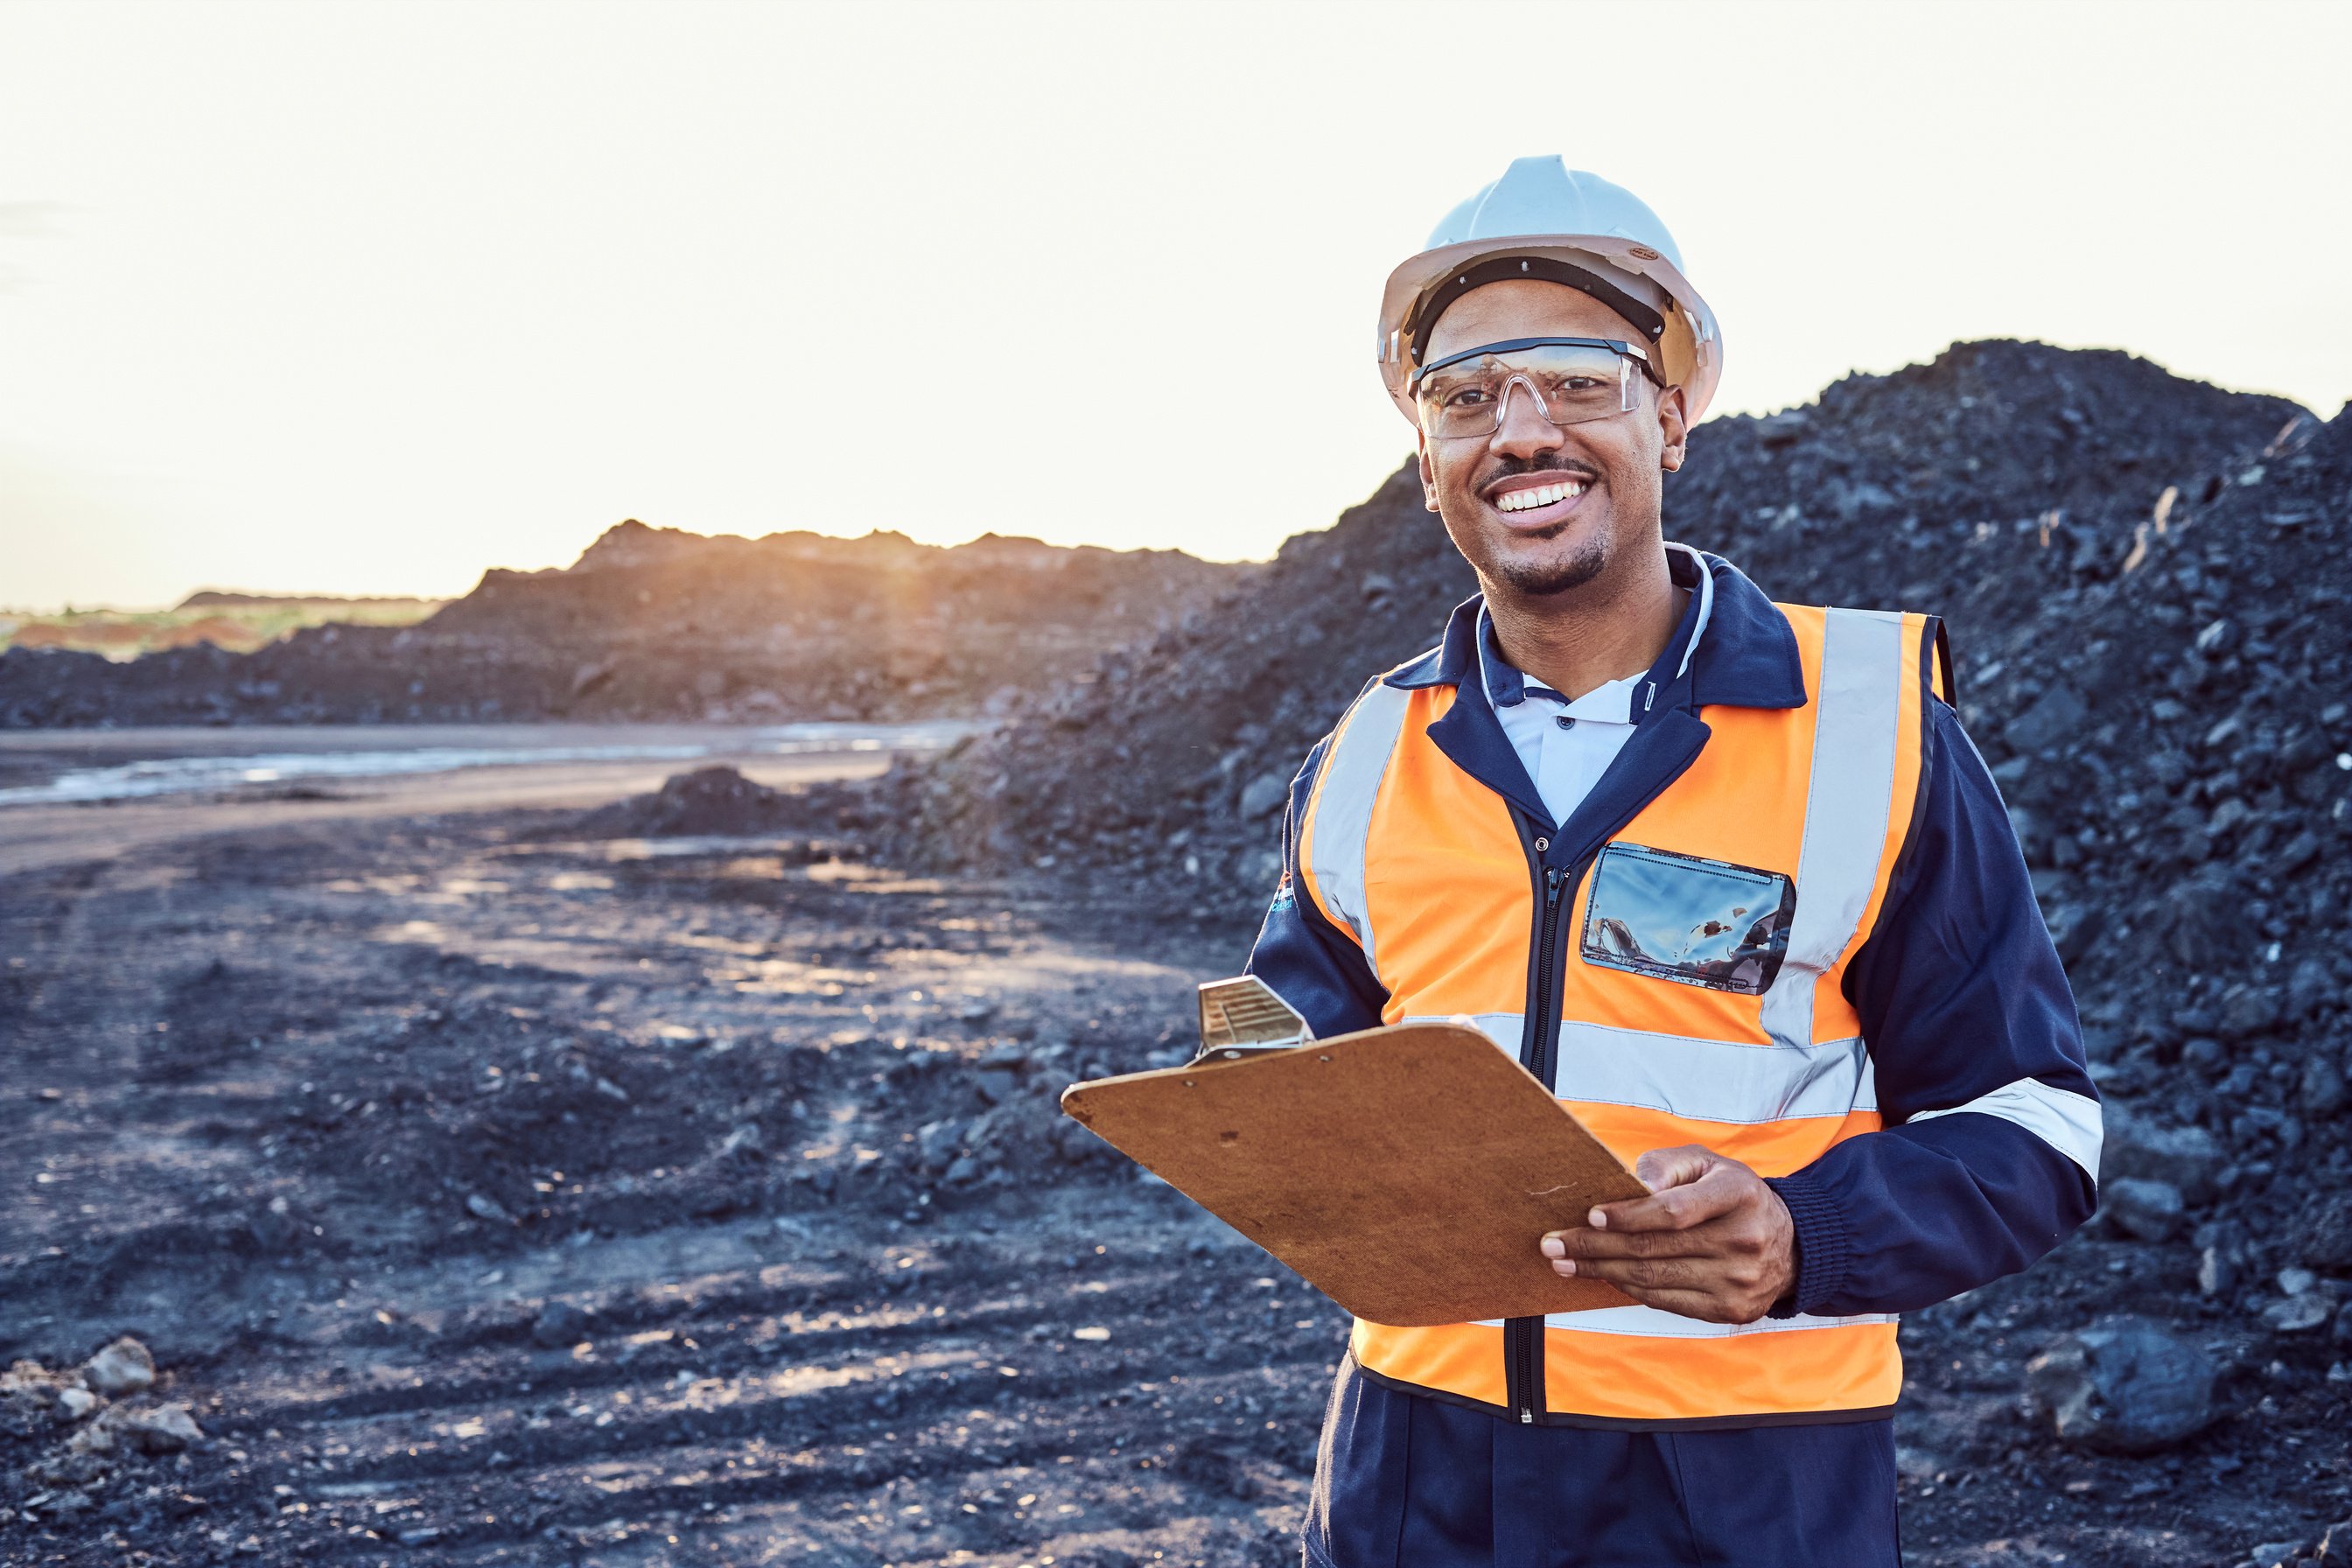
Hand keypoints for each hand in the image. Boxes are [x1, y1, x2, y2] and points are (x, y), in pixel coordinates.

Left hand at [1538, 1145, 1795, 1323]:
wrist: (1790, 1245)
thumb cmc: (1733, 1195)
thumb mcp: (1708, 1163)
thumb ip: (1668, 1165)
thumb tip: (1635, 1184)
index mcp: (1738, 1195)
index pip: (1674, 1212)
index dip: (1629, 1216)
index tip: (1590, 1215)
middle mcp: (1743, 1240)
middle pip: (1655, 1249)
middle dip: (1595, 1247)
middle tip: (1553, 1244)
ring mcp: (1738, 1280)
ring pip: (1654, 1279)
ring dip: (1601, 1272)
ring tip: (1565, 1262)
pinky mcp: (1730, 1309)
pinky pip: (1666, 1301)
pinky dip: (1629, 1289)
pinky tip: (1603, 1276)